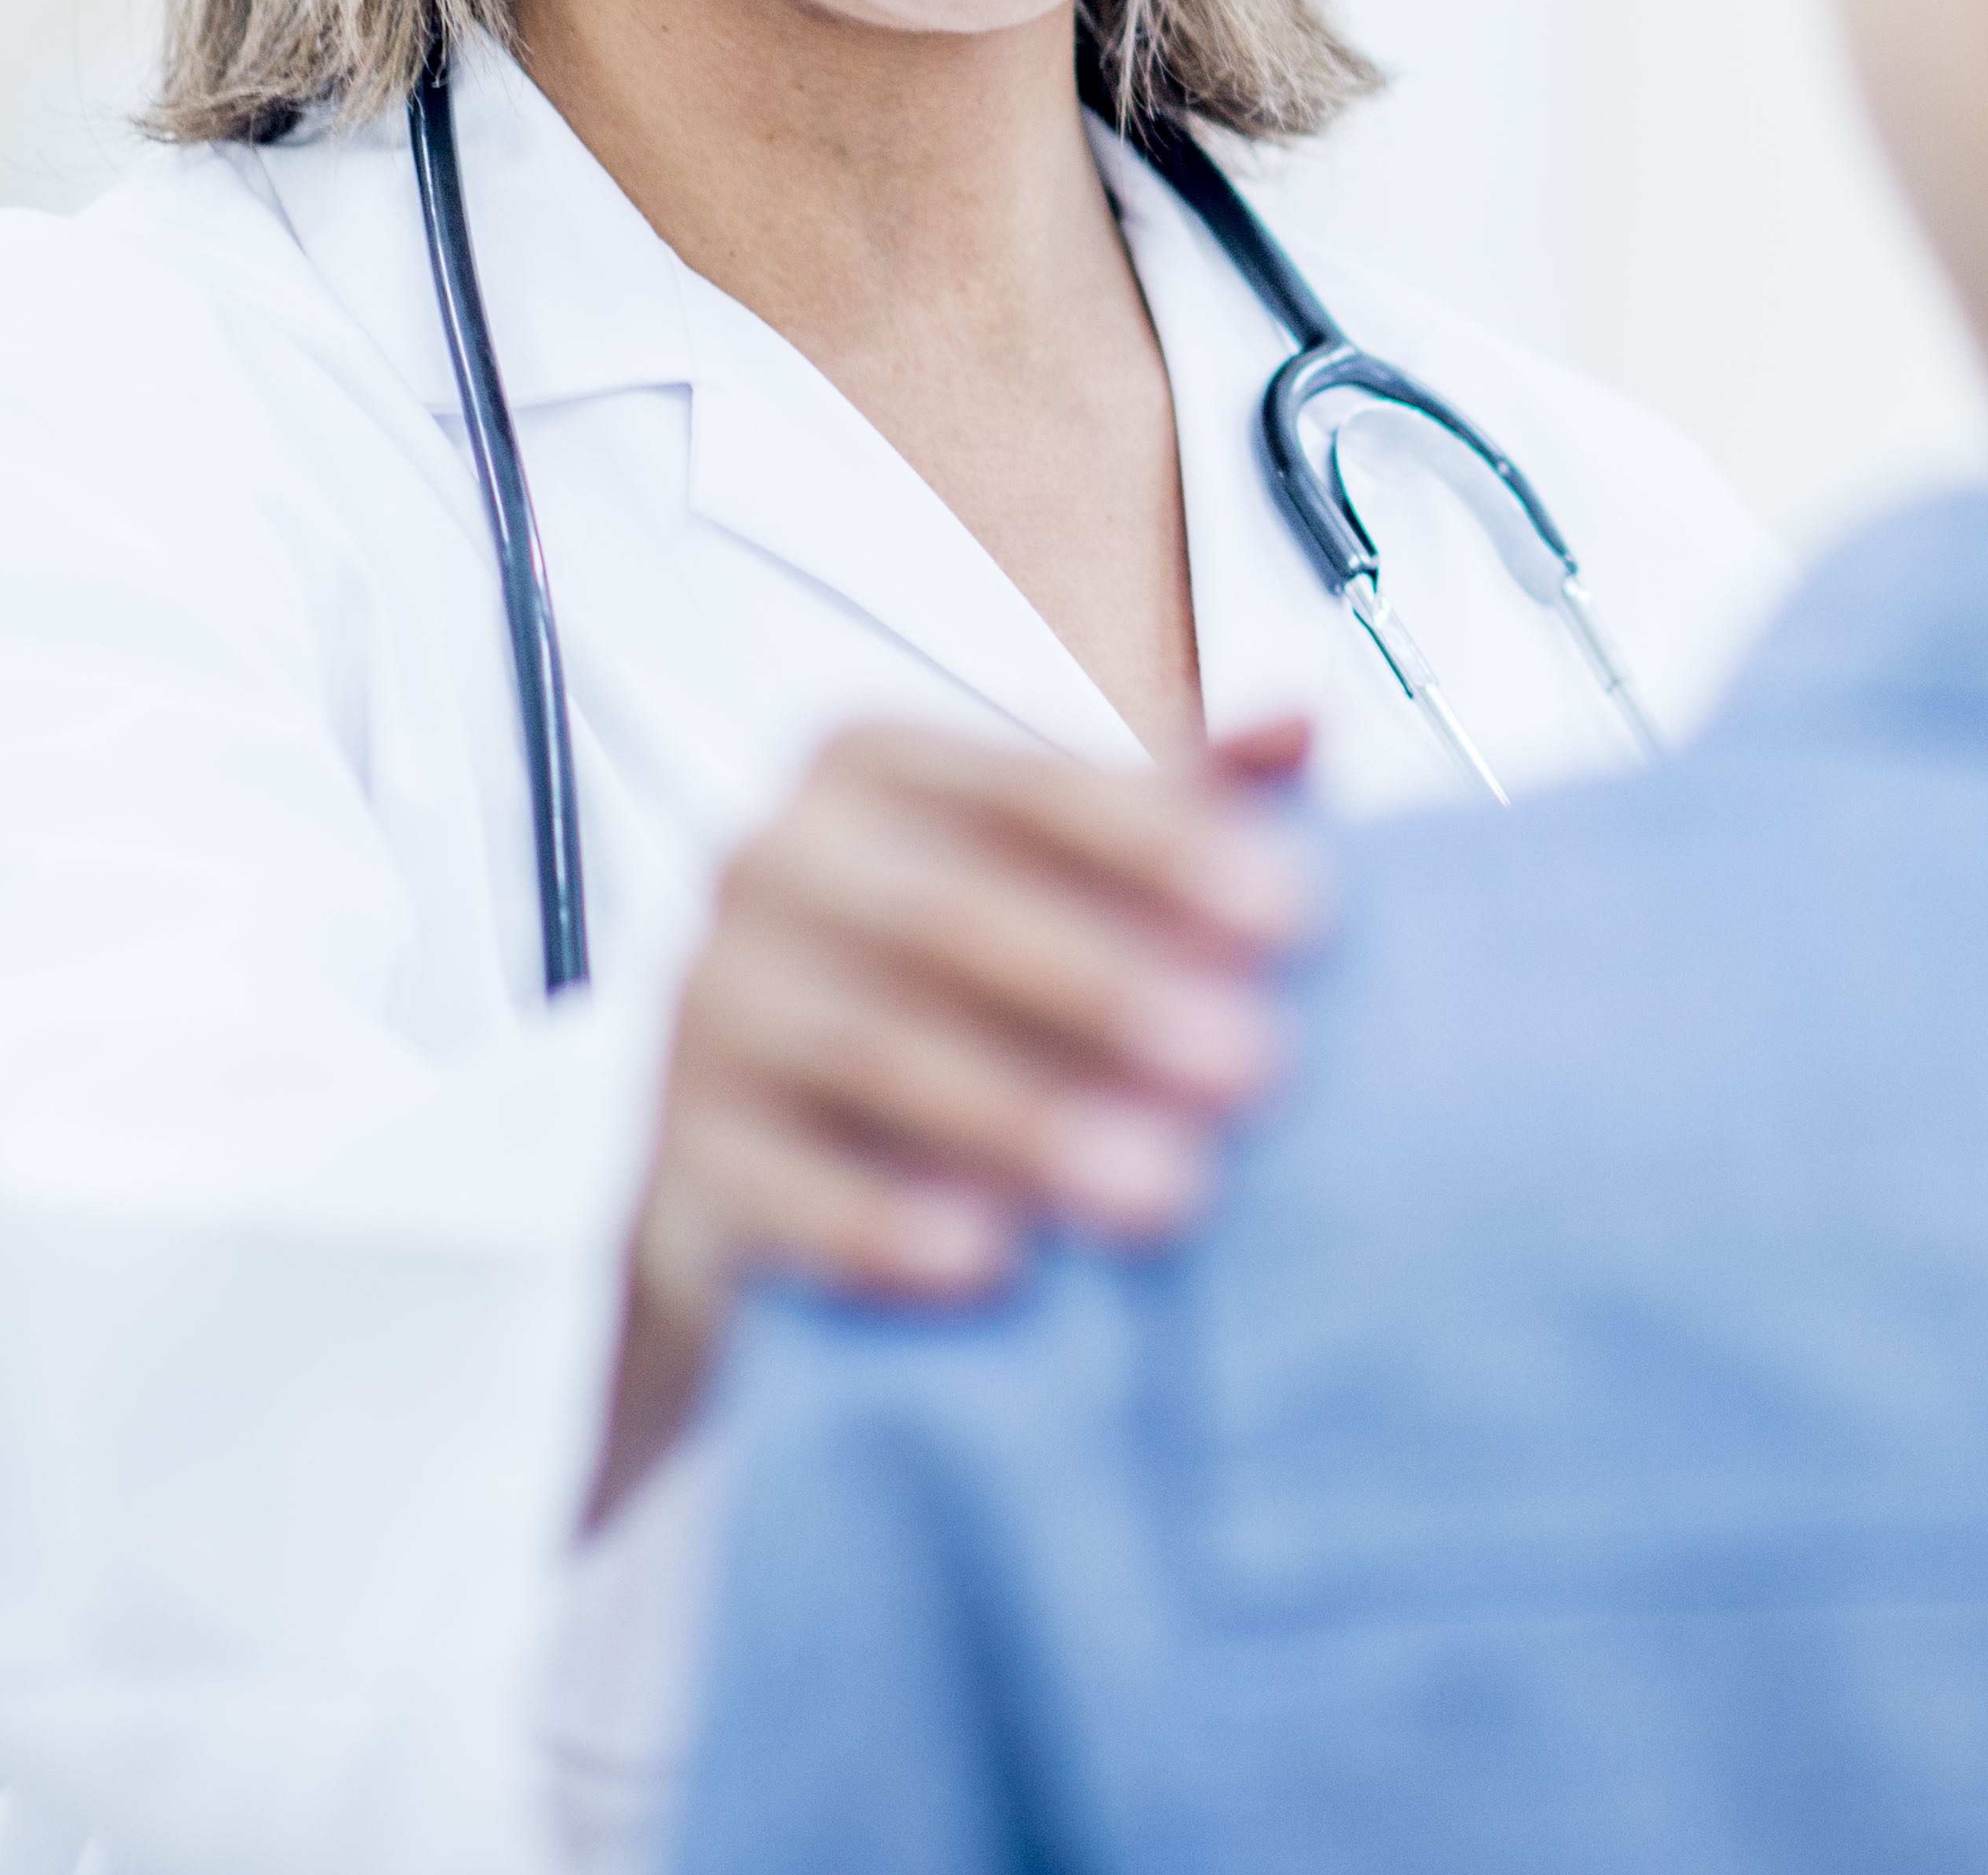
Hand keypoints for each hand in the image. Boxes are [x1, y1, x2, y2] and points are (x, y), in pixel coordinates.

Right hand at [590, 716, 1320, 1519]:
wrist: (757, 1162)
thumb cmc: (948, 987)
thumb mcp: (1056, 879)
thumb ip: (1178, 801)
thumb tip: (1309, 724)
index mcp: (866, 765)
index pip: (1028, 784)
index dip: (1166, 845)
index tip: (1302, 917)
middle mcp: (765, 859)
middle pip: (946, 913)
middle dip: (1111, 988)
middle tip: (1259, 1068)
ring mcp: (705, 1005)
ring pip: (869, 1049)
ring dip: (1025, 1118)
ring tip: (1168, 1189)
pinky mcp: (678, 1152)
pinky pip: (776, 1185)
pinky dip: (882, 1224)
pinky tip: (997, 1264)